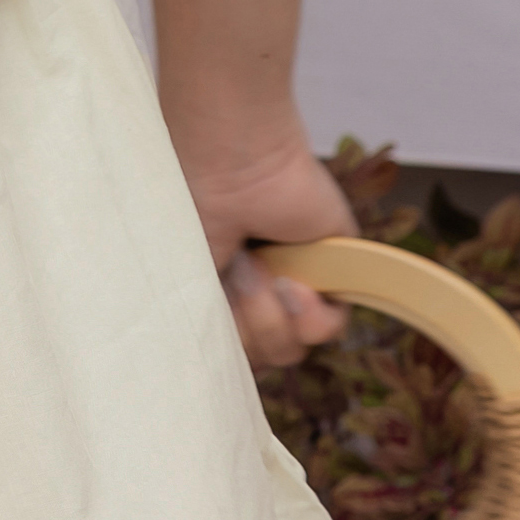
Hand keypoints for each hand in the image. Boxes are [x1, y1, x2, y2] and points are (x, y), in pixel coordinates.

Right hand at [172, 120, 356, 370]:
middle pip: (258, 357)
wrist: (235, 161)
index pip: (229, 350)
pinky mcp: (334, 272)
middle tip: (235, 276)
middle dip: (245, 328)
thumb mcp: (184, 276)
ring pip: (290, 348)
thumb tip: (234, 358)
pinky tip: (293, 278)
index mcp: (218, 285)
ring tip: (261, 268)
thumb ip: (207, 326)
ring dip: (271, 318)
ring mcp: (295, 283)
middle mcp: (256, 288)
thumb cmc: (193, 204)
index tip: (213, 316)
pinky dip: (310, 314)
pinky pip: (330, 327)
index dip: (224, 348)